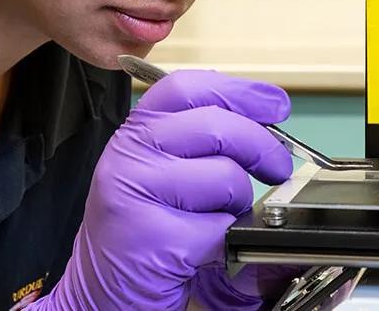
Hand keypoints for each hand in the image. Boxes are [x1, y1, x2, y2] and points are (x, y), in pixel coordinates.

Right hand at [32, 69, 292, 309]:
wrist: (101, 290)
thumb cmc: (140, 228)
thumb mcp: (159, 170)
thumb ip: (196, 139)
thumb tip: (261, 116)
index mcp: (135, 130)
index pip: (188, 88)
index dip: (240, 91)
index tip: (275, 104)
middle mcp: (129, 153)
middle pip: (216, 125)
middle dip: (262, 146)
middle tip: (277, 166)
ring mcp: (136, 191)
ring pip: (225, 177)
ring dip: (238, 204)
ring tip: (217, 220)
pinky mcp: (151, 236)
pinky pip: (219, 228)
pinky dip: (226, 242)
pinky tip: (203, 250)